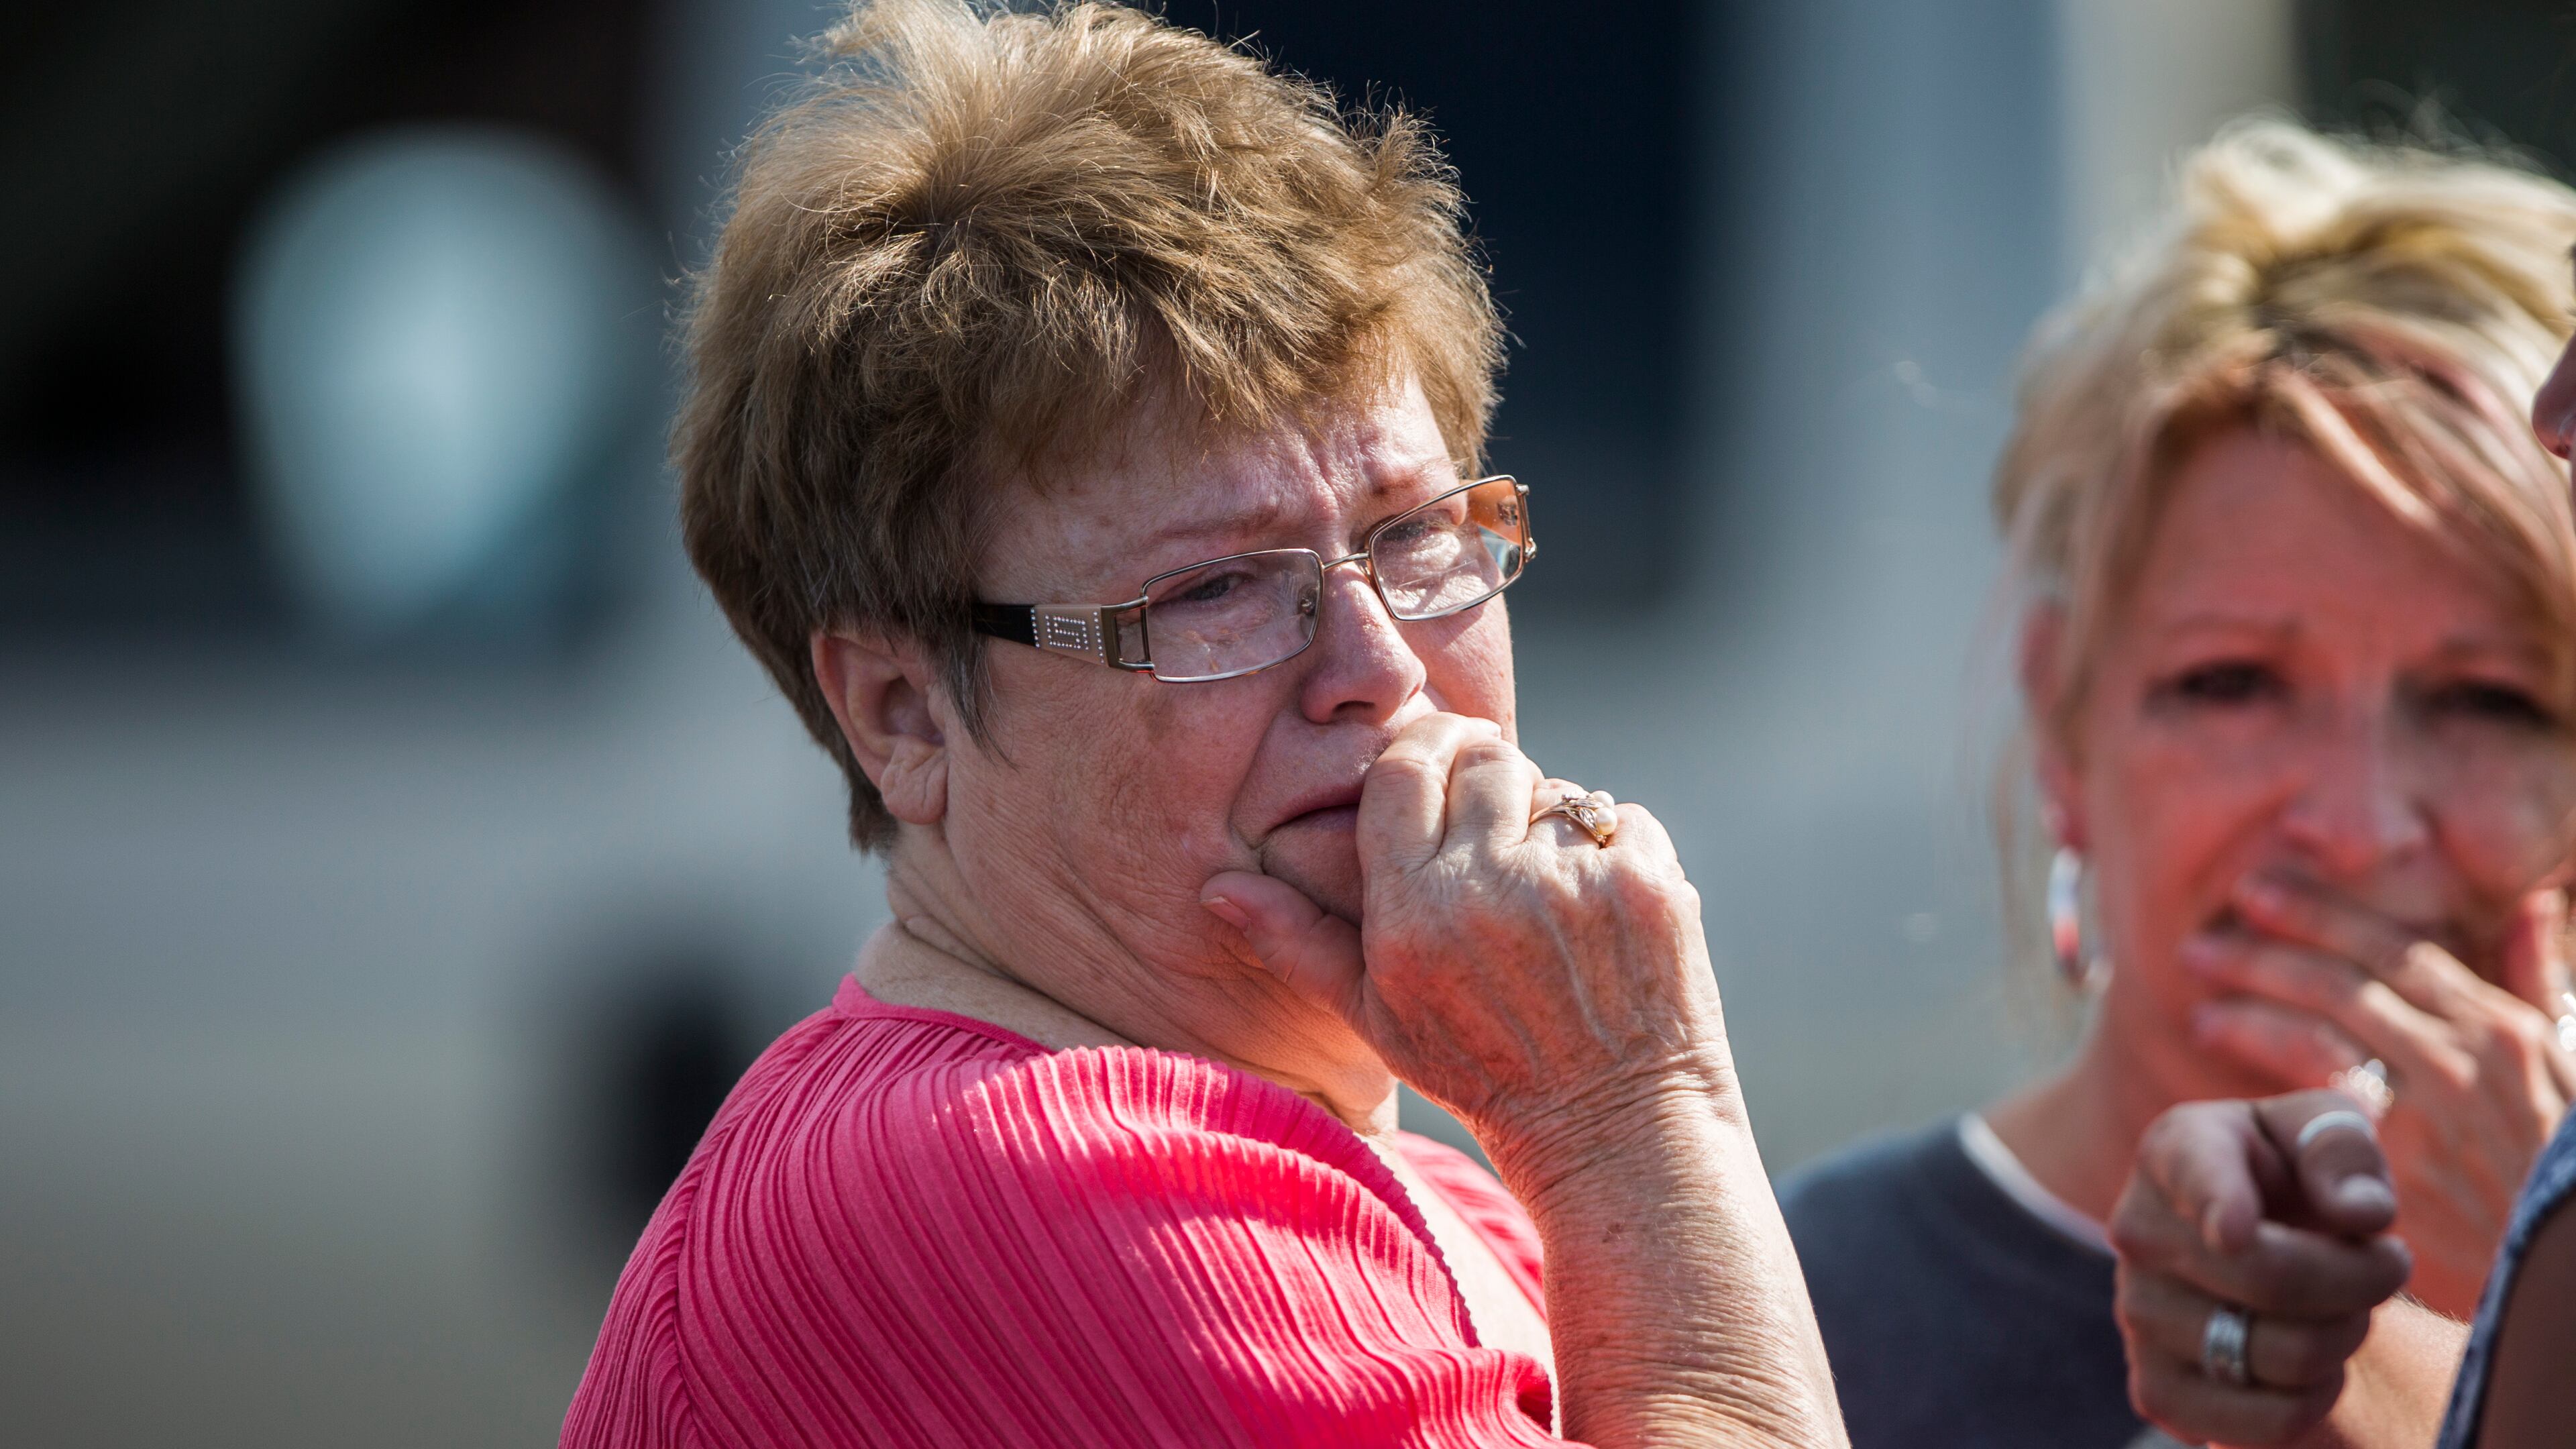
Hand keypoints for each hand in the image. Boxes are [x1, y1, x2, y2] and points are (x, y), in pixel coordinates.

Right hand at [1200, 713, 1731, 1190]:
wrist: (1611, 1130)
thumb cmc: (1482, 1072)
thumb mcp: (1376, 1017)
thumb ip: (1300, 941)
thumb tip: (1218, 890)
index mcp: (1413, 913)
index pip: (1405, 768)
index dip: (1423, 749)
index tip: (1438, 756)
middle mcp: (1490, 888)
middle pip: (1485, 756)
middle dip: (1488, 776)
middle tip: (1494, 824)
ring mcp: (1575, 883)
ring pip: (1557, 789)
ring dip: (1551, 823)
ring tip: (1548, 893)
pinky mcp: (1648, 885)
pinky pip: (1622, 819)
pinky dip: (1615, 852)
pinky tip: (1600, 914)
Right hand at [2110, 1091, 2411, 1446]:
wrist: (2253, 1243)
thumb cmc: (2292, 1175)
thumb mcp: (2323, 1131)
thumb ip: (2344, 1151)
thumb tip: (2361, 1213)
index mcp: (2176, 1150)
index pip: (2194, 1176)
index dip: (2215, 1205)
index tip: (2236, 1232)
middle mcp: (2139, 1232)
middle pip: (2272, 1278)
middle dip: (2361, 1280)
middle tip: (2386, 1265)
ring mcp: (2137, 1314)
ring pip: (2283, 1355)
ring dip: (2344, 1339)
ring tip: (2343, 1310)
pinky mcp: (2155, 1388)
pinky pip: (2264, 1422)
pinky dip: (2314, 1401)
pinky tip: (2309, 1364)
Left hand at [2183, 876, 2575, 1314]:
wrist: (2566, 1262)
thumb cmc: (2566, 1161)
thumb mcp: (2570, 1060)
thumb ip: (2537, 981)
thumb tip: (2525, 905)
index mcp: (2498, 1025)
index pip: (2392, 950)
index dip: (2319, 915)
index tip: (2257, 894)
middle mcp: (2459, 1055)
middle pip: (2340, 984)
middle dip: (2262, 958)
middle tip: (2197, 947)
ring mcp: (2426, 1110)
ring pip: (2316, 1036)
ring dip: (2249, 1017)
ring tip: (2199, 1012)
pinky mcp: (2393, 1164)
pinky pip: (2316, 1110)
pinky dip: (2270, 1086)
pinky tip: (2227, 1085)